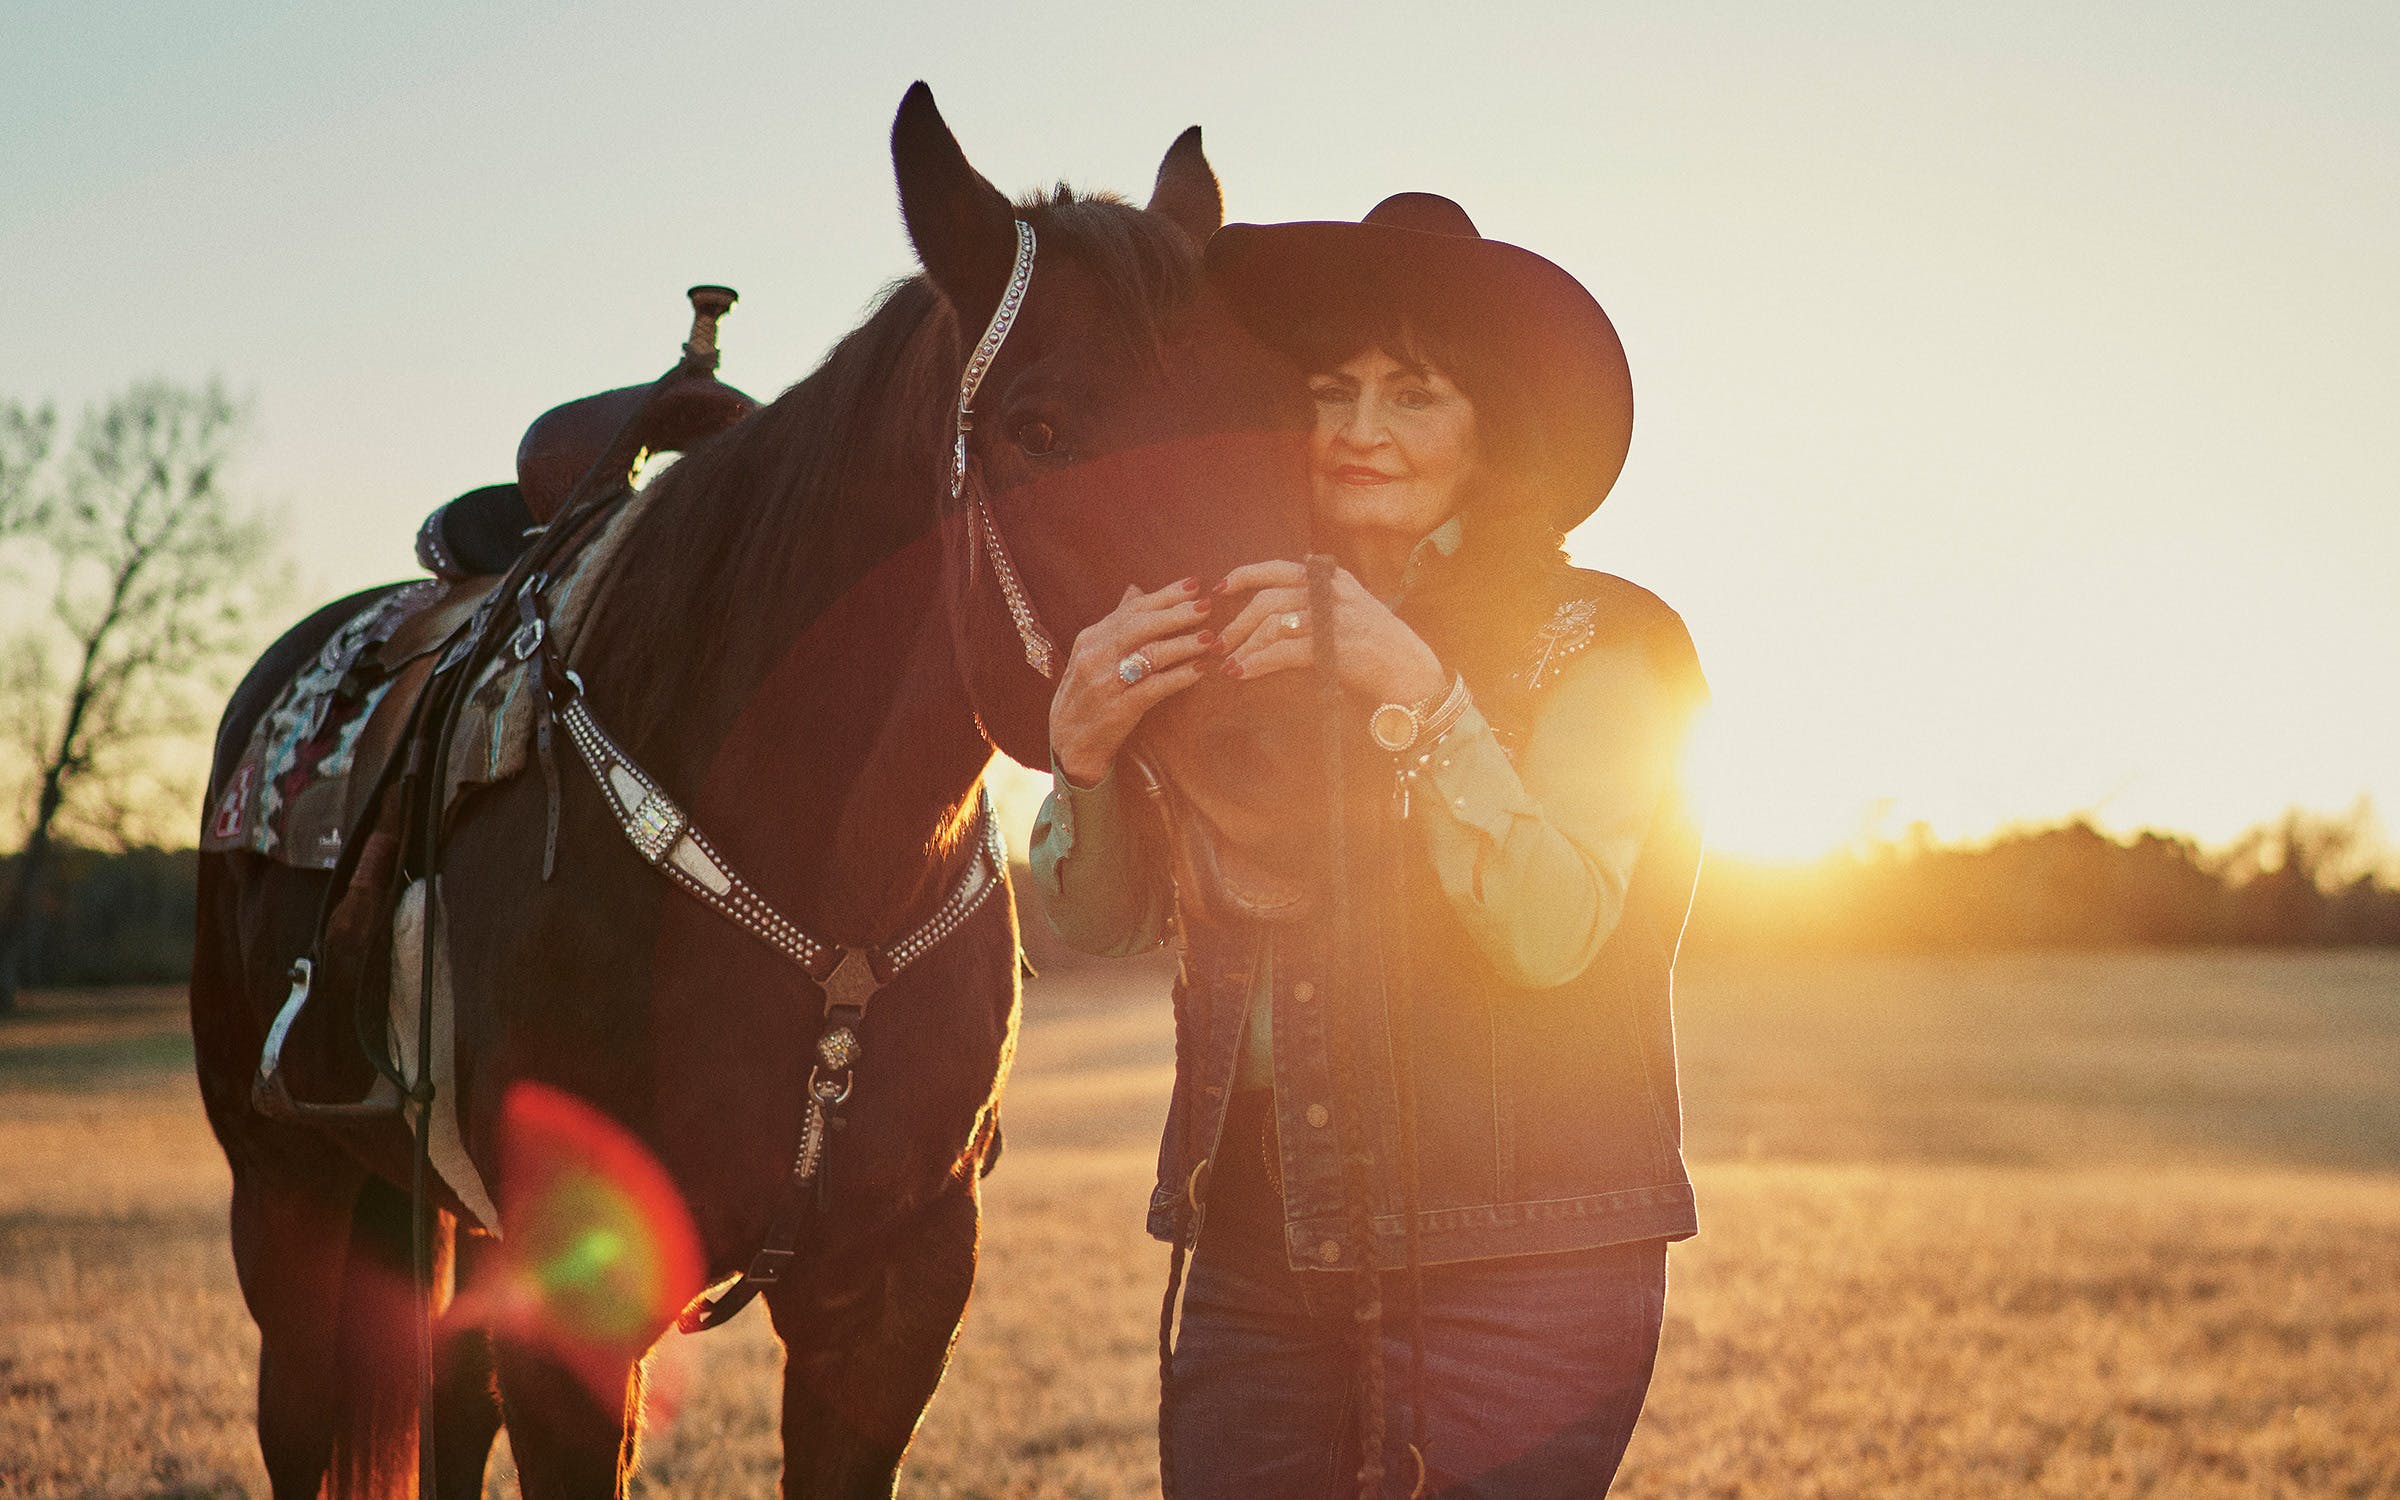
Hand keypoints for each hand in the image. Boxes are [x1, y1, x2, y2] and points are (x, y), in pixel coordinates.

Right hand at [1049, 578, 1218, 786]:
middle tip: (1206, 606)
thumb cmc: (1088, 695)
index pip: (1131, 609)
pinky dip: (1178, 677)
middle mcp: (1095, 656)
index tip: (1195, 585)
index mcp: (1091, 638)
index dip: (1164, 596)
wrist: (1070, 743)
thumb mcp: (1095, 655)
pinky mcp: (1117, 709)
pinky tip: (1199, 671)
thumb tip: (1136, 590)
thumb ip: (1117, 624)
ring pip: (1148, 655)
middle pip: (1139, 626)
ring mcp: (1105, 683)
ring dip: (1183, 645)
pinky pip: (1153, 688)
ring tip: (1210, 639)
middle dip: (1176, 614)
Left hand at [1210, 560, 1446, 703]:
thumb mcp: (1355, 603)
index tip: (1220, 588)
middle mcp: (1331, 592)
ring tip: (1229, 663)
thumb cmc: (1380, 643)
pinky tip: (1243, 673)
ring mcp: (1333, 618)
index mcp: (1332, 579)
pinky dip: (1258, 662)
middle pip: (1268, 599)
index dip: (1245, 576)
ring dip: (1245, 646)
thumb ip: (1325, 590)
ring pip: (1273, 625)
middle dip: (1238, 623)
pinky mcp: (1333, 646)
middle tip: (1219, 643)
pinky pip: (1284, 651)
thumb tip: (1298, 571)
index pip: (1279, 568)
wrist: (1411, 671)